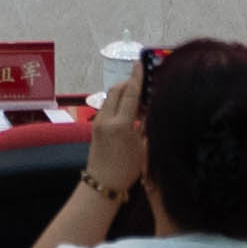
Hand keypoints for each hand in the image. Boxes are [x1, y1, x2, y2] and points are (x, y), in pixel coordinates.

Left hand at [83, 51, 146, 195]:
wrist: (102, 184)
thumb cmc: (127, 170)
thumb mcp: (143, 149)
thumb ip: (147, 126)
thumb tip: (152, 110)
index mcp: (121, 124)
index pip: (130, 94)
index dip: (136, 78)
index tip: (140, 63)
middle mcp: (106, 119)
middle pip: (117, 90)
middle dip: (130, 85)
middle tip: (144, 88)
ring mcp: (98, 121)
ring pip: (111, 98)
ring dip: (124, 95)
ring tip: (140, 105)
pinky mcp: (95, 126)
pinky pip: (107, 107)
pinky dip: (118, 104)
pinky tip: (129, 114)